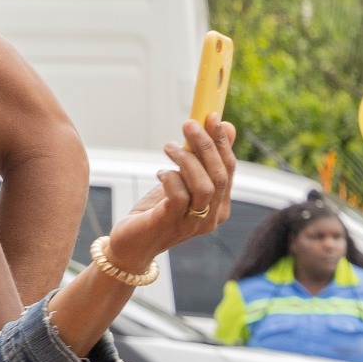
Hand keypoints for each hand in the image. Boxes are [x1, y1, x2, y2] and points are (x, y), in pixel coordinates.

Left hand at [104, 118, 236, 273]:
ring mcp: (194, 223)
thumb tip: (227, 126)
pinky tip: (160, 172)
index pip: (229, 170)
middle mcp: (213, 217)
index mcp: (220, 206)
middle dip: (206, 146)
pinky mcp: (171, 224)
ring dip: (187, 160)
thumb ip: (203, 159)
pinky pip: (179, 196)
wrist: (133, 245)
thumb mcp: (183, 181)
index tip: (212, 117)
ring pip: (204, 186)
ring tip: (169, 146)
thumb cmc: (157, 211)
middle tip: (190, 124)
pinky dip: (170, 177)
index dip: (222, 142)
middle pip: (219, 176)